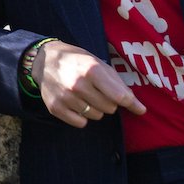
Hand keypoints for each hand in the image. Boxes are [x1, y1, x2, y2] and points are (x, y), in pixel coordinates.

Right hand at [32, 41, 146, 127]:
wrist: (43, 60)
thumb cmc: (76, 61)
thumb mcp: (98, 63)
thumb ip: (118, 84)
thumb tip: (139, 108)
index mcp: (91, 70)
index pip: (120, 97)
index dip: (132, 104)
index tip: (140, 109)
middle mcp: (78, 85)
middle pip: (110, 108)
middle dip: (109, 101)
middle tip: (99, 91)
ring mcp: (66, 97)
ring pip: (96, 116)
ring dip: (95, 108)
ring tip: (85, 95)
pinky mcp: (56, 108)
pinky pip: (81, 123)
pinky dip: (82, 116)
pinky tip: (76, 103)